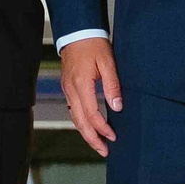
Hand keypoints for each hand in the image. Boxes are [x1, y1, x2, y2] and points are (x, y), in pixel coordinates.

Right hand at [59, 35, 122, 157]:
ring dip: (86, 133)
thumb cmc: (93, 45)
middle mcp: (71, 90)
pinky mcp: (67, 88)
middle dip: (92, 139)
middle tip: (104, 151)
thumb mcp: (108, 63)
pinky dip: (82, 122)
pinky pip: (73, 110)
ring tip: (98, 144)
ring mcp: (67, 89)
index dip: (102, 128)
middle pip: (79, 122)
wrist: (77, 32)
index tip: (113, 136)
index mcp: (81, 84)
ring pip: (74, 118)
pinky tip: (90, 127)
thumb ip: (112, 86)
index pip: (91, 114)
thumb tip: (117, 106)